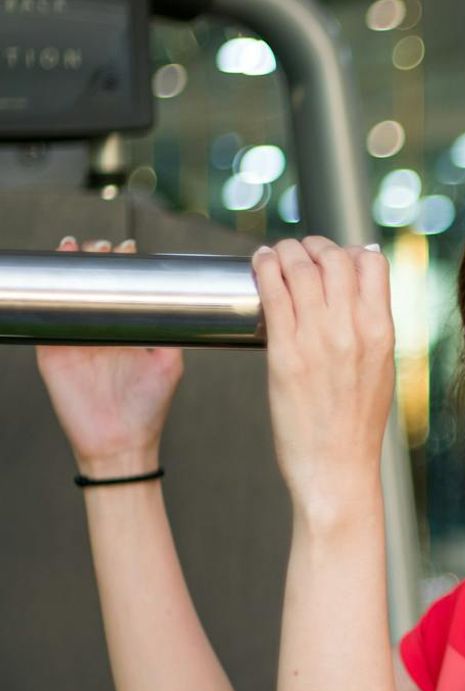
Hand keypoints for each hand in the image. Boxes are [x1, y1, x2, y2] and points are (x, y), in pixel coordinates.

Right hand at [32, 237, 184, 475]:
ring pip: (69, 293)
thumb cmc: (148, 407)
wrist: (120, 441)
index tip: (130, 249)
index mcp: (126, 329)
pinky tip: (54, 269)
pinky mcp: (52, 351)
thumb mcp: (169, 363)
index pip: (122, 288)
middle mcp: (101, 329)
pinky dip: (47, 292)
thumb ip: (174, 333)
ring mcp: (75, 337)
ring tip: (78, 248)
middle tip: (105, 247)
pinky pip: (45, 317)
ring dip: (72, 267)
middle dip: (97, 258)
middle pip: (93, 283)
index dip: (123, 266)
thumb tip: (192, 305)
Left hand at [252, 237, 394, 520]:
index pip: (373, 263)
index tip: (334, 257)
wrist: (337, 467)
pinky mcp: (284, 353)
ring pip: (300, 267)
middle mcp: (353, 330)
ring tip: (276, 255)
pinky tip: (260, 264)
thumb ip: (370, 330)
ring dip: (285, 251)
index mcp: (382, 333)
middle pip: (336, 257)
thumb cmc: (355, 425)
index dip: (351, 250)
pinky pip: (272, 291)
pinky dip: (264, 268)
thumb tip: (359, 295)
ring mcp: (318, 339)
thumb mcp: (379, 370)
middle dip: (315, 246)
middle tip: (301, 252)